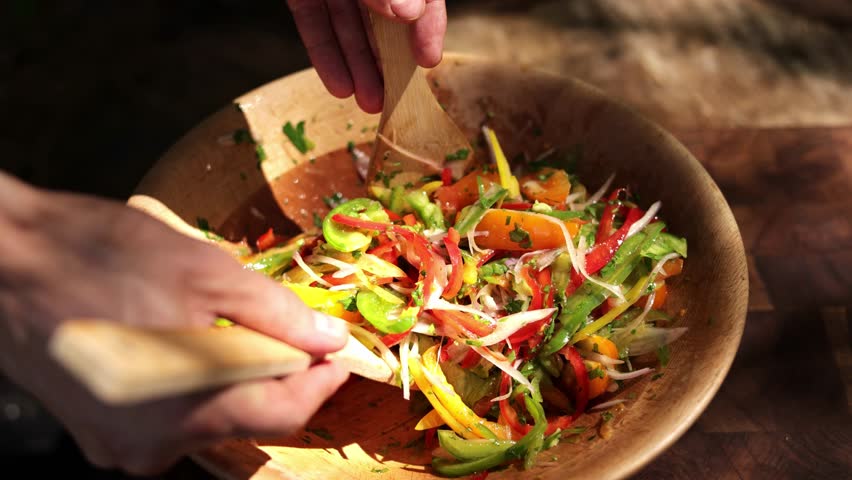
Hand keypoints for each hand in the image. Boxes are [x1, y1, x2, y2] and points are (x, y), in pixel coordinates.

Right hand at [0, 172, 350, 474]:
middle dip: (281, 377)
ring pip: (209, 418)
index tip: (341, 353)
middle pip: (247, 419)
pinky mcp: (100, 431)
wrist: (5, 260)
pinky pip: (169, 417)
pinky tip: (186, 343)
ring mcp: (121, 444)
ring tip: (232, 328)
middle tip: (296, 334)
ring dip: (236, 378)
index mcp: (188, 408)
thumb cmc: (100, 257)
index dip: (323, 382)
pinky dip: (194, 385)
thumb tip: (329, 338)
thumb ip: (278, 313)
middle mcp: (155, 445)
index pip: (284, 413)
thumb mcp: (206, 272)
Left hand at [286, 0, 446, 112]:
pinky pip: (314, 23)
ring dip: (359, 68)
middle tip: (396, 97)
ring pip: (349, 28)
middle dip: (390, 61)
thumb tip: (407, 12)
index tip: (428, 60)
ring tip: (369, 103)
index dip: (428, 28)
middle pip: (385, 20)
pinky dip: (325, 54)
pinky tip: (338, 85)